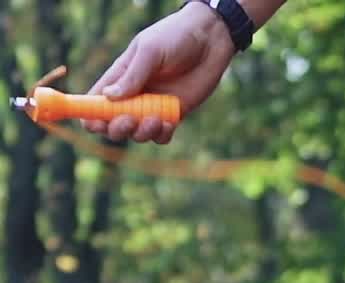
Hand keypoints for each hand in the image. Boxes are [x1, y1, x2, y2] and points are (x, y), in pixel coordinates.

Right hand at [84, 3, 234, 143]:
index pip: (95, 100)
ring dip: (142, 132)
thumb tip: (109, 97)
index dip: (89, 115)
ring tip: (155, 119)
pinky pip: (161, 136)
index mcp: (119, 76)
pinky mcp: (173, 115)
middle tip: (129, 120)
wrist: (209, 41)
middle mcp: (133, 95)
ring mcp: (152, 107)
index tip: (92, 124)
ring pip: (138, 134)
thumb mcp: (149, 51)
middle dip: (117, 128)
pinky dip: (161, 135)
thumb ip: (132, 76)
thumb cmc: (174, 38)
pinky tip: (168, 123)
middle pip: (114, 124)